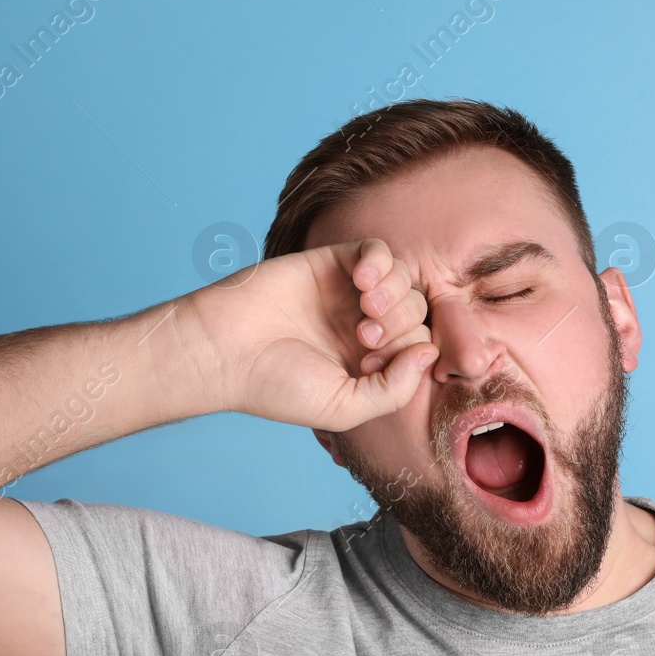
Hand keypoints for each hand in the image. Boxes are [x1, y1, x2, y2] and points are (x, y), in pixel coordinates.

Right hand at [186, 237, 437, 431]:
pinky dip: (379, 260)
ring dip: (394, 294)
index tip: (366, 363)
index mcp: (367, 363)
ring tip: (363, 310)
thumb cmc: (277, 386)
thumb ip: (395, 388)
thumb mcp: (345, 406)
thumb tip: (429, 353)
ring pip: (402, 279)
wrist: (225, 350)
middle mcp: (362, 326)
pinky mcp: (329, 262)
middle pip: (415, 311)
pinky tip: (360, 280)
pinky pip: (376, 250)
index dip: (407, 351)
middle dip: (400, 324)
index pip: (416, 346)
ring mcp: (347, 293)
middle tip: (363, 338)